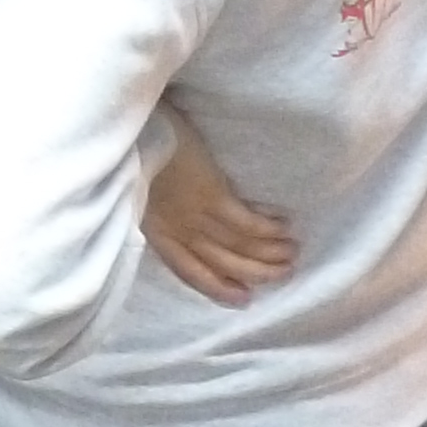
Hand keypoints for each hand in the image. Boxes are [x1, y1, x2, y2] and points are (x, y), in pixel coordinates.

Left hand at [142, 124, 296, 304]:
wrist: (134, 127)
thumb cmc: (138, 151)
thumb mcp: (141, 192)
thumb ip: (161, 212)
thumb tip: (189, 225)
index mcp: (157, 233)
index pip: (190, 271)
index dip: (218, 287)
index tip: (244, 299)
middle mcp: (178, 230)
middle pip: (222, 262)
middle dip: (256, 272)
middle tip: (284, 274)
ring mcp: (195, 214)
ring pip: (239, 245)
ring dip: (269, 252)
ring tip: (292, 253)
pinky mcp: (212, 194)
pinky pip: (246, 222)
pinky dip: (267, 229)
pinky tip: (284, 227)